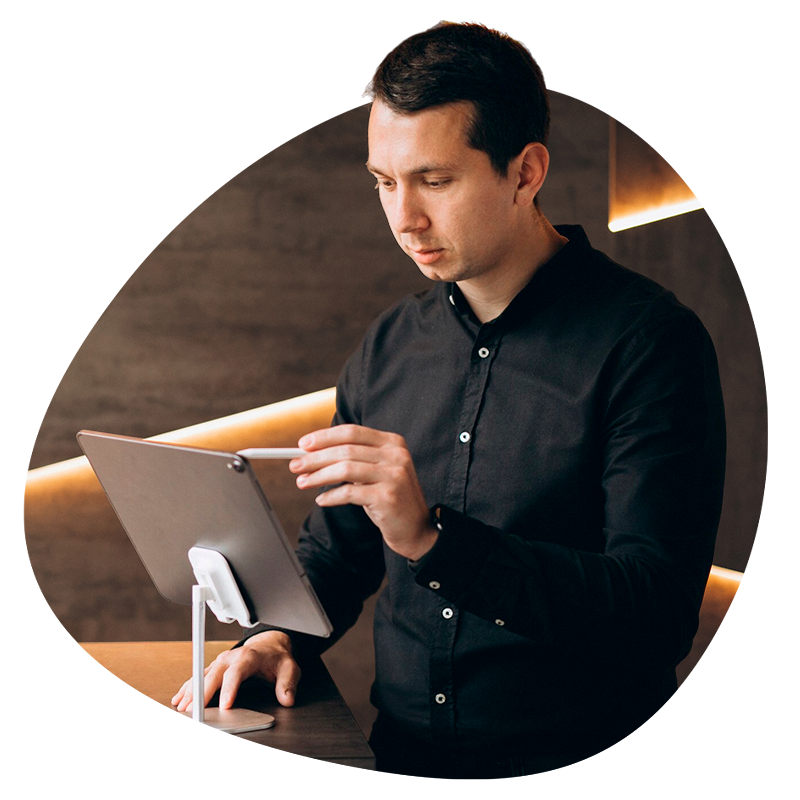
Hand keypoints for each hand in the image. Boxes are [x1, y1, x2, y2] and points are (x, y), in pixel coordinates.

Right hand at [170, 630, 299, 711]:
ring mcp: (221, 661)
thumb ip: (288, 683)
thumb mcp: (289, 668)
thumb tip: (287, 699)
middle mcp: (232, 657)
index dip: (230, 688)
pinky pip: (199, 676)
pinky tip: (179, 698)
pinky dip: (188, 687)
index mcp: (249, 656)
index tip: (225, 705)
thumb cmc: (277, 657)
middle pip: (214, 674)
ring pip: (203, 675)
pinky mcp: (215, 666)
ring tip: (182, 708)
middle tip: (194, 711)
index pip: (237, 672)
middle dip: (203, 692)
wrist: (269, 644)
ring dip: (192, 691)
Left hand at [289, 424, 438, 560]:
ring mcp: (394, 476)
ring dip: (318, 476)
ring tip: (302, 482)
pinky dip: (331, 497)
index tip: (302, 444)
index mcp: (392, 442)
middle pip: (346, 450)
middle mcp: (396, 455)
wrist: (415, 528)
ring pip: (345, 469)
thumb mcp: (376, 471)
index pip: (352, 432)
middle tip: (295, 465)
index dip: (325, 436)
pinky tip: (321, 500)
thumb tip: (312, 453)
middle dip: (315, 457)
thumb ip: (353, 459)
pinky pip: (350, 493)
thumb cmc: (389, 497)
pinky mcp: (388, 497)